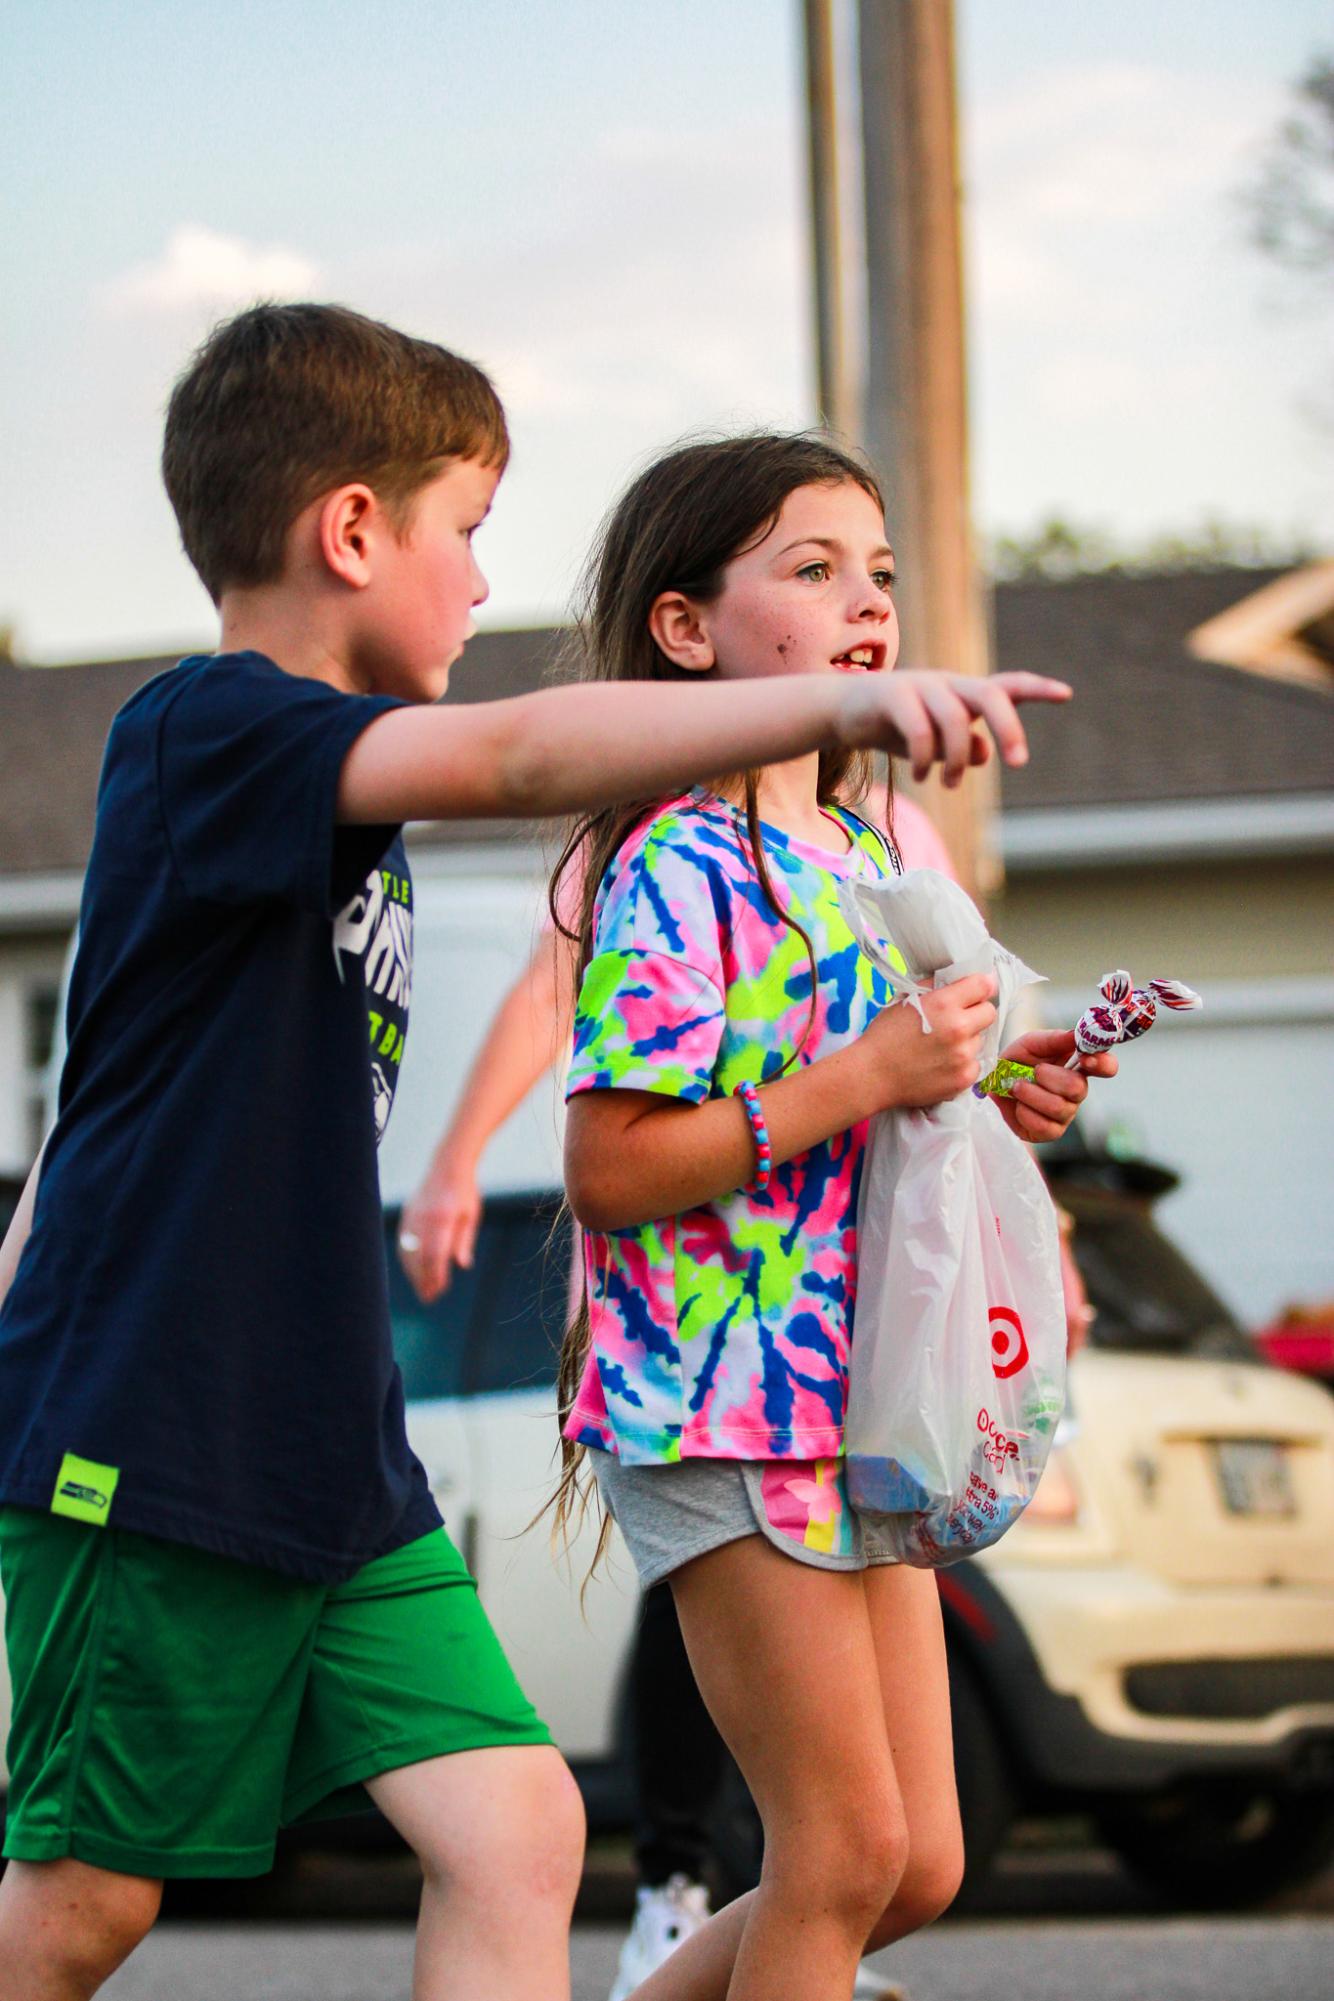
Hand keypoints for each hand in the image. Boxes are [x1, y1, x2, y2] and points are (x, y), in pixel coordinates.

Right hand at [397, 1154, 482, 1302]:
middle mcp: (423, 1218)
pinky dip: (407, 1259)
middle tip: (429, 1298)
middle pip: (418, 1257)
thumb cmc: (464, 1192)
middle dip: (422, 1279)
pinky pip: (403, 1243)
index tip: (439, 1290)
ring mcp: (412, 1216)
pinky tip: (414, 1271)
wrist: (447, 1165)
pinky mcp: (406, 1215)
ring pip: (407, 1251)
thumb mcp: (471, 1215)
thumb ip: (464, 1240)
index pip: (435, 1254)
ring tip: (421, 1289)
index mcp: (442, 1218)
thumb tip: (462, 1265)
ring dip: (413, 1273)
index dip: (435, 1275)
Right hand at [842, 671, 1070, 786]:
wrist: (842, 711)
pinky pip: (919, 727)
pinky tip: (924, 776)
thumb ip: (964, 747)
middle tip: (1019, 763)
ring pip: (955, 719)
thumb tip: (987, 752)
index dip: (1037, 688)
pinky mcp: (892, 694)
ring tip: (948, 784)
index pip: (1007, 686)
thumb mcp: (935, 743)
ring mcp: (920, 685)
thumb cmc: (895, 727)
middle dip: (1010, 727)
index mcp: (961, 694)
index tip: (1067, 695)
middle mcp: (947, 684)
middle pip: (990, 695)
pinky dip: (926, 757)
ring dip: (957, 758)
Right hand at [857, 975, 998, 1110]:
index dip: (982, 985)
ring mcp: (964, 1056)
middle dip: (976, 1012)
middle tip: (958, 1019)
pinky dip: (963, 1063)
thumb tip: (958, 979)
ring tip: (942, 1047)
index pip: (984, 985)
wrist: (872, 1075)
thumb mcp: (906, 1000)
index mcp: (944, 1003)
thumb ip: (935, 987)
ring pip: (980, 1040)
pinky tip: (943, 1064)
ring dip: (967, 1040)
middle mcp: (959, 1028)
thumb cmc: (884, 1036)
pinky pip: (975, 1064)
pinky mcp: (964, 1078)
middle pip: (989, 1012)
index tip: (978, 989)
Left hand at [992, 1030, 1116, 1143]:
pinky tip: (1018, 1105)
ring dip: (1032, 1094)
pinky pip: (1043, 1125)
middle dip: (1050, 1078)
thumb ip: (1054, 1039)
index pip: (1106, 1067)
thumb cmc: (1018, 1061)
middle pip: (1078, 1088)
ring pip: (1058, 1107)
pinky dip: (1025, 1112)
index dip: (1103, 1064)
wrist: (992, 1084)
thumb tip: (1075, 1035)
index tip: (1085, 1058)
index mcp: (1078, 1067)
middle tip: (1034, 1071)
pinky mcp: (1050, 1132)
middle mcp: (1076, 1092)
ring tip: (1017, 1086)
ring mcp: (1065, 1114)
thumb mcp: (1031, 1043)